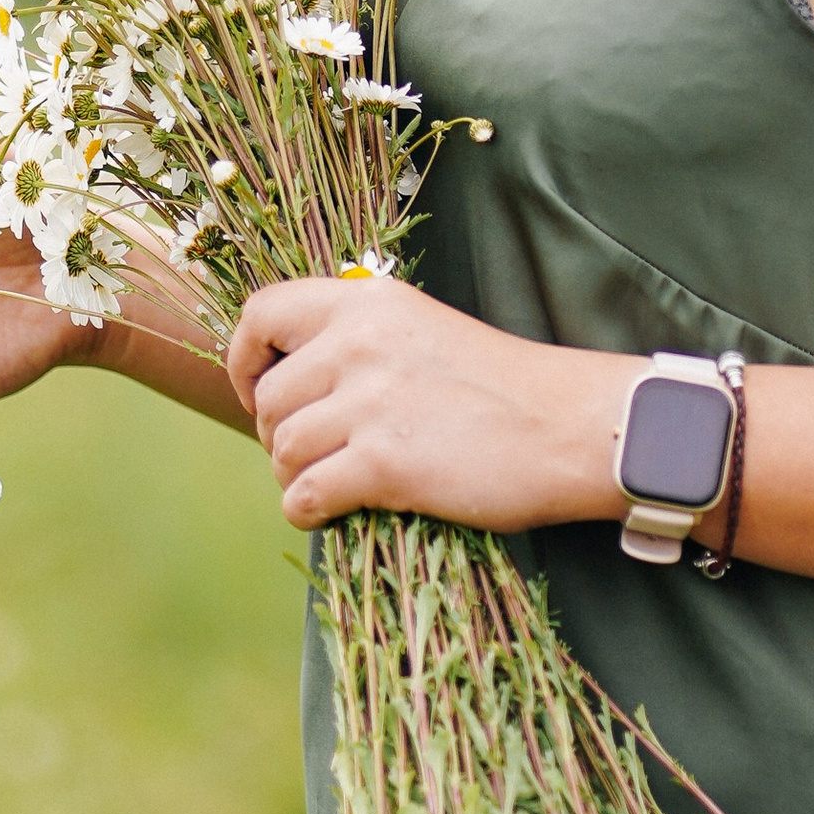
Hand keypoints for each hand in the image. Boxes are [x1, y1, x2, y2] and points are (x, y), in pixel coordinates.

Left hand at [228, 270, 622, 533]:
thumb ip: (358, 337)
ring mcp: (371, 403)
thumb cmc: (499, 386)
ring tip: (333, 480)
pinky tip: (332, 511)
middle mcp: (359, 342)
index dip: (245, 359)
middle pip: (268, 396)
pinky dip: (307, 510)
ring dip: (295, 475)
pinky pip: (303, 495)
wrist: (567, 426)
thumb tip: (288, 374)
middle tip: (317, 452)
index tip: (261, 393)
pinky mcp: (385, 463)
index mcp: (366, 302)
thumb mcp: (421, 328)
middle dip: (277, 434)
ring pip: (282, 449)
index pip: (262, 313)